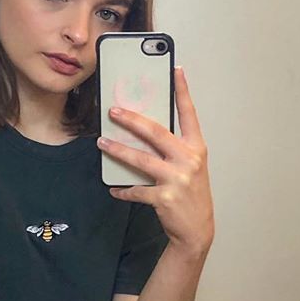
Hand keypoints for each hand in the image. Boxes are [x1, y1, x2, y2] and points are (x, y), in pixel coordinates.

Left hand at [98, 65, 214, 254]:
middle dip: (132, 120)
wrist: (197, 230)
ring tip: (102, 142)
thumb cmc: (191, 193)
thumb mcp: (190, 166)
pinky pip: (136, 190)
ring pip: (141, 159)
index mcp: (196, 148)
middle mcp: (189, 160)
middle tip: (114, 111)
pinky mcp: (165, 198)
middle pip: (156, 133)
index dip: (182, 91)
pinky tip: (113, 188)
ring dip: (118, 150)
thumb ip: (174, 147)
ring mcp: (177, 179)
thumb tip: (145, 129)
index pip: (189, 114)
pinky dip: (123, 189)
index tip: (175, 70)